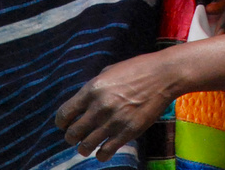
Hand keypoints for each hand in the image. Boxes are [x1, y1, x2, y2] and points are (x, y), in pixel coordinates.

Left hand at [56, 53, 178, 160]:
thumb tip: (83, 102)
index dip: (62, 122)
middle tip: (76, 136)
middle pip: (72, 134)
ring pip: (85, 147)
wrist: (162, 76)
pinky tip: (103, 150)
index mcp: (92, 89)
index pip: (64, 114)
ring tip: (87, 145)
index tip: (65, 125)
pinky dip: (101, 155)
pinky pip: (105, 153)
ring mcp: (113, 122)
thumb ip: (94, 87)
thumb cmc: (137, 69)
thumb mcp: (109, 71)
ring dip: (84, 148)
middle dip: (71, 137)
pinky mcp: (127, 133)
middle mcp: (99, 107)